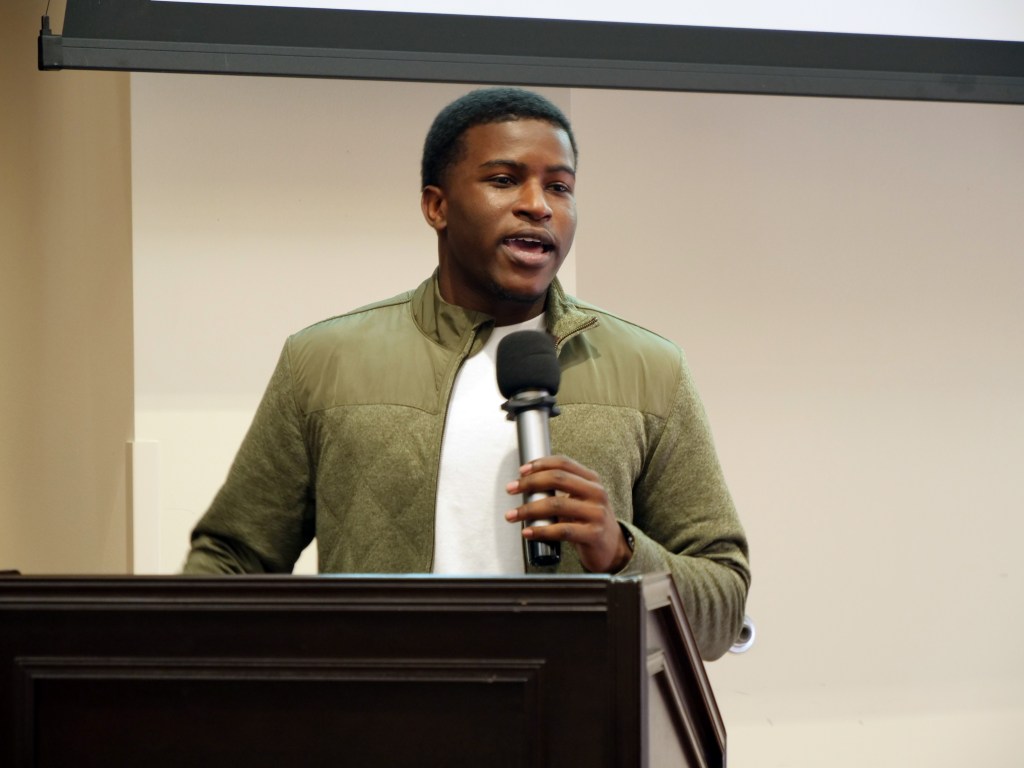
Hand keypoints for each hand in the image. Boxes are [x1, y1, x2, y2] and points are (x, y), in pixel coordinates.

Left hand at [505, 455, 631, 573]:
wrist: (612, 548)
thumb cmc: (589, 521)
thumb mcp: (581, 499)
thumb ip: (561, 489)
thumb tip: (525, 484)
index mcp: (591, 480)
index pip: (563, 463)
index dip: (539, 464)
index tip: (521, 471)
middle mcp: (597, 493)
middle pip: (558, 479)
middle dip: (529, 482)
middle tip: (511, 489)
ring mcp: (597, 513)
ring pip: (556, 505)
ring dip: (528, 509)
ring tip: (512, 515)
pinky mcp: (594, 534)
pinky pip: (562, 530)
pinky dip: (541, 531)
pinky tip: (528, 532)